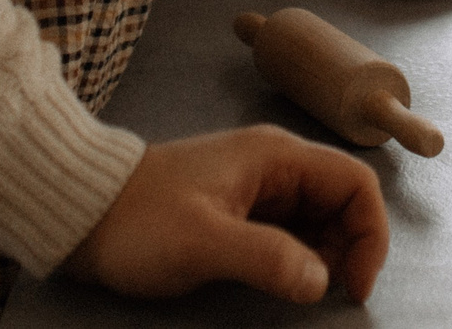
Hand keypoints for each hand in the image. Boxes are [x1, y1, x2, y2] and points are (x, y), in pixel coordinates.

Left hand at [62, 126, 389, 304]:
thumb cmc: (140, 221)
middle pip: (342, 200)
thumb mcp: (204, 243)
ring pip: (318, 218)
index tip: (356, 285)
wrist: (82, 213)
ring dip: (326, 255)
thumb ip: (268, 259)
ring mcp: (258, 186)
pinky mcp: (240, 209)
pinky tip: (285, 281)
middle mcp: (275, 165)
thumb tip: (323, 281)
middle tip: (333, 294)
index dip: (369, 234)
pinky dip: (300, 257)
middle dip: (350, 247)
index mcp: (277, 157)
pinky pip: (291, 230)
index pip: (355, 183)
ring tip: (306, 290)